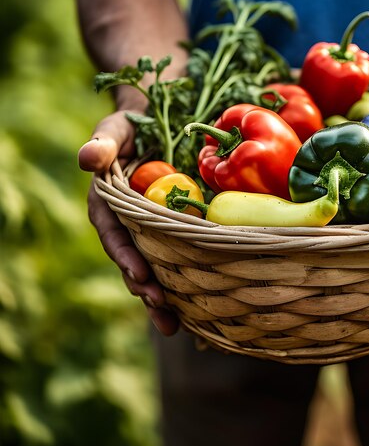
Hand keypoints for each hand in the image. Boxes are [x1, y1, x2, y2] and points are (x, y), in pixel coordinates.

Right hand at [78, 111, 178, 334]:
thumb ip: (103, 142)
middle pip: (134, 259)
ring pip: (157, 266)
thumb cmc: (134, 125)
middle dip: (146, 287)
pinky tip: (204, 304)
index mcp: (109, 204)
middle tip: (162, 310)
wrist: (158, 121)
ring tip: (178, 324)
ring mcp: (153, 228)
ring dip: (165, 295)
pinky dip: (190, 278)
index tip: (140, 274)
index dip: (125, 255)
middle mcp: (129, 222)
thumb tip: (87, 158)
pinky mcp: (176, 227)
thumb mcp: (117, 128)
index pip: (114, 234)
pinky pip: (181, 254)